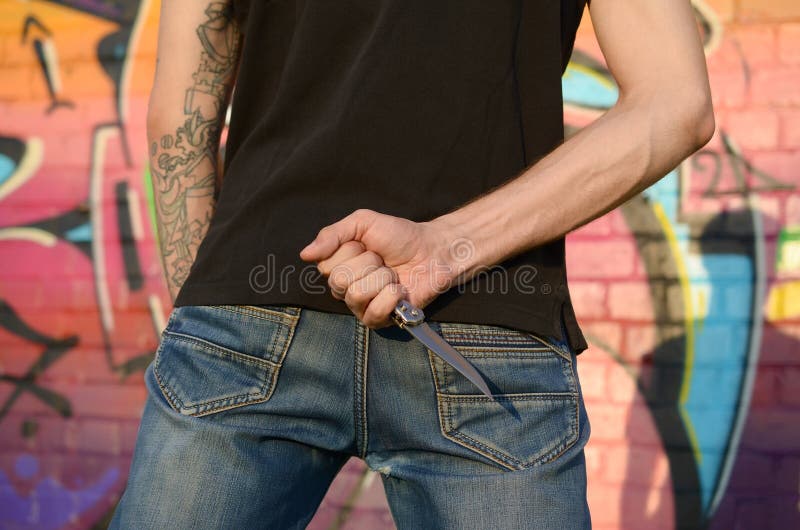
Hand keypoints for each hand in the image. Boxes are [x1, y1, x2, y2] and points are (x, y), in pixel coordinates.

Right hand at [299, 209, 466, 327]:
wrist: (433, 250)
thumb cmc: (399, 236)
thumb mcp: (362, 222)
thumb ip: (332, 234)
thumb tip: (305, 254)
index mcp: (338, 266)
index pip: (326, 265)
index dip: (350, 251)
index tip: (367, 245)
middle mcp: (346, 288)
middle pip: (339, 281)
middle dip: (367, 264)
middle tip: (382, 260)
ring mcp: (362, 306)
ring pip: (356, 295)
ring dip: (381, 278)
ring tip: (393, 274)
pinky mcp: (381, 320)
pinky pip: (374, 313)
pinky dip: (390, 296)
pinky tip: (400, 290)